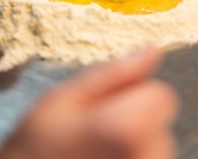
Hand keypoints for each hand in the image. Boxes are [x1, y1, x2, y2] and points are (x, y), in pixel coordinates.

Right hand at [0, 47, 178, 158]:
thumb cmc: (35, 145)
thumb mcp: (64, 99)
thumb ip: (114, 73)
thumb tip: (152, 48)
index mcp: (129, 127)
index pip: (162, 95)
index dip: (134, 95)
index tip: (105, 108)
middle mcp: (147, 156)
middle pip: (161, 122)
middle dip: (135, 120)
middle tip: (95, 133)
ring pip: (156, 147)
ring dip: (134, 145)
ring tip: (96, 152)